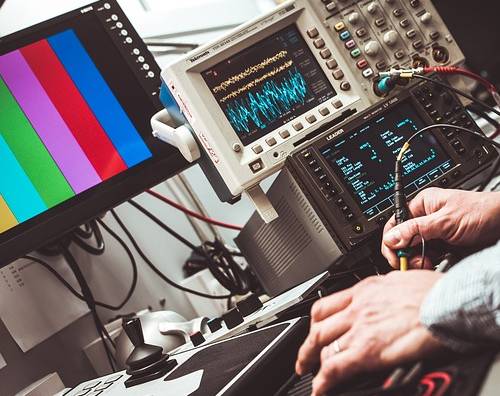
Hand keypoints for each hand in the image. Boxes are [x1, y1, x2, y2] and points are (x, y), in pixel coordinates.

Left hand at [295, 271, 444, 395]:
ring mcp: (359, 329)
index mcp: (365, 290)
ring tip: (309, 372)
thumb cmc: (435, 290)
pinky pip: (335, 368)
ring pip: (322, 346)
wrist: (449, 300)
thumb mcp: (402, 280)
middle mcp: (357, 307)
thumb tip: (388, 297)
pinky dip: (323, 380)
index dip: (316, 321)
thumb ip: (387, 291)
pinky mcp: (367, 351)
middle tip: (304, 355)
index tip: (314, 329)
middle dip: (308, 343)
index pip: (328, 305)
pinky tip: (320, 388)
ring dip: (312, 361)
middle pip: (318, 326)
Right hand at [382, 188, 499, 267]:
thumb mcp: (445, 222)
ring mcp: (434, 232)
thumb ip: (416, 230)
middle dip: (407, 253)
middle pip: (402, 240)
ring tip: (428, 264)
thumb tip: (391, 238)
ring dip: (418, 260)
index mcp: (421, 205)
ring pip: (414, 250)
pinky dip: (428, 262)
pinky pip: (427, 256)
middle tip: (417, 263)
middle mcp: (425, 218)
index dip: (392, 242)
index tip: (397, 257)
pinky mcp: (443, 245)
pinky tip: (434, 264)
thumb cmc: (482, 212)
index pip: (394, 224)